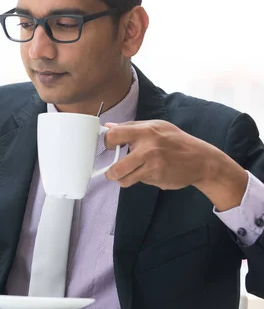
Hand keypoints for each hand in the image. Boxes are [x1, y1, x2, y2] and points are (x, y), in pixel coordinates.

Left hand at [104, 120, 247, 210]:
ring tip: (130, 175)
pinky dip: (141, 179)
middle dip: (110, 173)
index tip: (110, 146)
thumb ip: (132, 127)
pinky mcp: (157, 178)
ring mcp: (153, 166)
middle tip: (112, 172)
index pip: (114, 135)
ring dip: (124, 179)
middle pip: (116, 167)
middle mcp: (148, 149)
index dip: (107, 142)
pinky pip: (140, 181)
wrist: (201, 160)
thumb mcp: (156, 126)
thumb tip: (109, 126)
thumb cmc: (177, 141)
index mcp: (145, 131)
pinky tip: (151, 173)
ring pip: (126, 179)